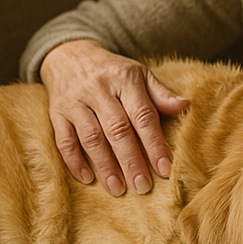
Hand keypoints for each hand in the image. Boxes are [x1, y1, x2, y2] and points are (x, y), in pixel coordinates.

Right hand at [39, 40, 188, 195]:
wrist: (70, 54)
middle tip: (142, 187)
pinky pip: (64, 139)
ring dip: (105, 165)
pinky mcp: (57, 112)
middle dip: (131, 160)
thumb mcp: (139, 74)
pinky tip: (87, 178)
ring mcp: (76, 101)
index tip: (164, 168)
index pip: (142, 115)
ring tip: (117, 189)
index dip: (154, 143)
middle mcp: (99, 89)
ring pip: (91, 137)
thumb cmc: (113, 71)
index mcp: (125, 79)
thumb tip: (185, 106)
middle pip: (117, 129)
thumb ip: (160, 93)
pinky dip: (74, 160)